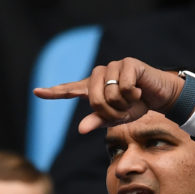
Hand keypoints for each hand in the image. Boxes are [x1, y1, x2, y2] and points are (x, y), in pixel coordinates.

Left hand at [33, 57, 183, 134]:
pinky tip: (139, 89)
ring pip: (110, 94)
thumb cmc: (135, 106)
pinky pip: (125, 87)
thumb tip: (80, 130)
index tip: (36, 92)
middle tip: (123, 111)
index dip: (53, 92)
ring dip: (124, 104)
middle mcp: (99, 75)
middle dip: (110, 112)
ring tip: (132, 98)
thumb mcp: (115, 118)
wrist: (157, 96)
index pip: (69, 90)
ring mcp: (112, 67)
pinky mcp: (127, 63)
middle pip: (94, 100)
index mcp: (92, 89)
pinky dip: (134, 94)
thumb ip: (98, 122)